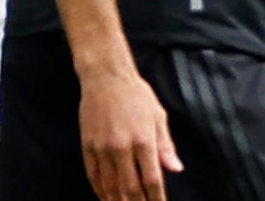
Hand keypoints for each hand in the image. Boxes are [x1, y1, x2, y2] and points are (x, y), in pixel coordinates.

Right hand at [79, 66, 182, 200]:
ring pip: (110, 186)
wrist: (105, 76)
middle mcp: (122, 146)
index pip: (152, 179)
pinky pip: (93, 176)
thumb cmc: (136, 94)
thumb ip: (166, 145)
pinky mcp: (87, 145)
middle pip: (130, 188)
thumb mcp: (157, 115)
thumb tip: (176, 169)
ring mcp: (102, 147)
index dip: (157, 199)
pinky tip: (106, 198)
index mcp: (143, 139)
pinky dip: (100, 191)